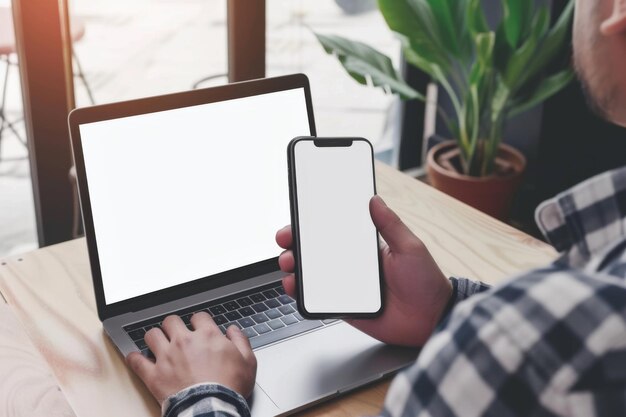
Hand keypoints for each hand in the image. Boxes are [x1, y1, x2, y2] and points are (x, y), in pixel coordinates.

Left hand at [126, 313, 256, 403]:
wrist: (212, 408)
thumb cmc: (229, 387)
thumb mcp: (248, 362)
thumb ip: (241, 341)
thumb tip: (234, 331)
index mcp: (207, 336)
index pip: (198, 317)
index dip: (199, 321)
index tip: (199, 328)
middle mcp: (184, 342)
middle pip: (171, 321)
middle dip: (173, 325)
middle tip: (176, 333)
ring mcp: (166, 357)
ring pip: (152, 335)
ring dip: (154, 337)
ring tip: (158, 342)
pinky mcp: (154, 375)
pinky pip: (137, 361)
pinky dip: (134, 358)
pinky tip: (136, 358)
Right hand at [276, 195, 451, 346]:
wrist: (432, 319)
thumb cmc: (426, 282)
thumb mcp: (410, 246)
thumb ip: (390, 224)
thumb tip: (374, 199)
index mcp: (365, 248)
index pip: (334, 231)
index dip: (313, 224)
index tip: (298, 216)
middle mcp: (352, 265)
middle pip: (316, 252)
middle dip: (296, 244)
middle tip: (286, 240)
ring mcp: (346, 287)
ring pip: (312, 275)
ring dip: (294, 267)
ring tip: (289, 263)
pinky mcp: (344, 307)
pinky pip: (318, 300)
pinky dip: (302, 294)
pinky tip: (295, 286)